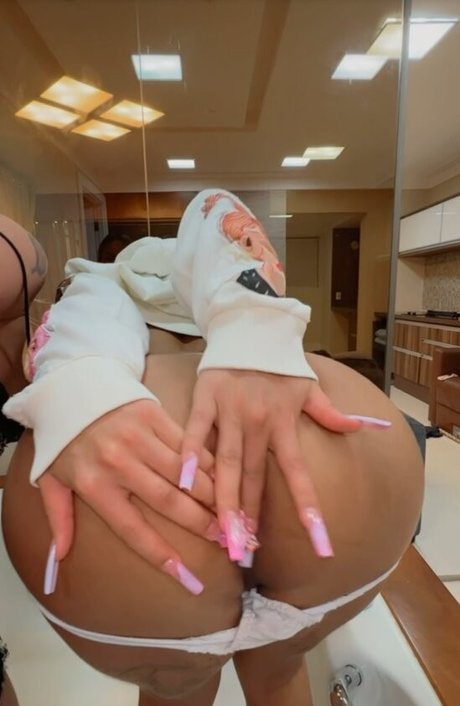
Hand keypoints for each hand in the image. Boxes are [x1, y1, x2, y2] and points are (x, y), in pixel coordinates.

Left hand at [38, 399, 218, 593]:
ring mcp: (138, 437)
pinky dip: (205, 462)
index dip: (160, 553)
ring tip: (229, 510)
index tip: (186, 575)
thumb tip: (59, 559)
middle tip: (224, 538)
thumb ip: (58, 517)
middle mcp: (118, 463)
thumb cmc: (63, 438)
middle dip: (200, 523)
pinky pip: (186, 444)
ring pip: (183, 472)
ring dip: (210, 493)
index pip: (132, 528)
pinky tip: (221, 474)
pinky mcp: (153, 415)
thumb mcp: (50, 478)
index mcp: (94, 484)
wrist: (70, 385)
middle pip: (168, 500)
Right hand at [180, 370, 368, 561]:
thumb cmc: (280, 360)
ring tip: (223, 533)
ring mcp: (230, 411)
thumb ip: (331, 412)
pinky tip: (183, 483)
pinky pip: (196, 431)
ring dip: (224, 499)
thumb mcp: (309, 385)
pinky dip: (190, 455)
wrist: (251, 324)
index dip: (307, 507)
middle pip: (255, 476)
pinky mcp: (206, 398)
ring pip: (227, 462)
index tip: (318, 541)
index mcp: (283, 421)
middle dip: (251, 515)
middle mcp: (258, 421)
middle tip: (246, 552)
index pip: (297, 471)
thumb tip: (363, 428)